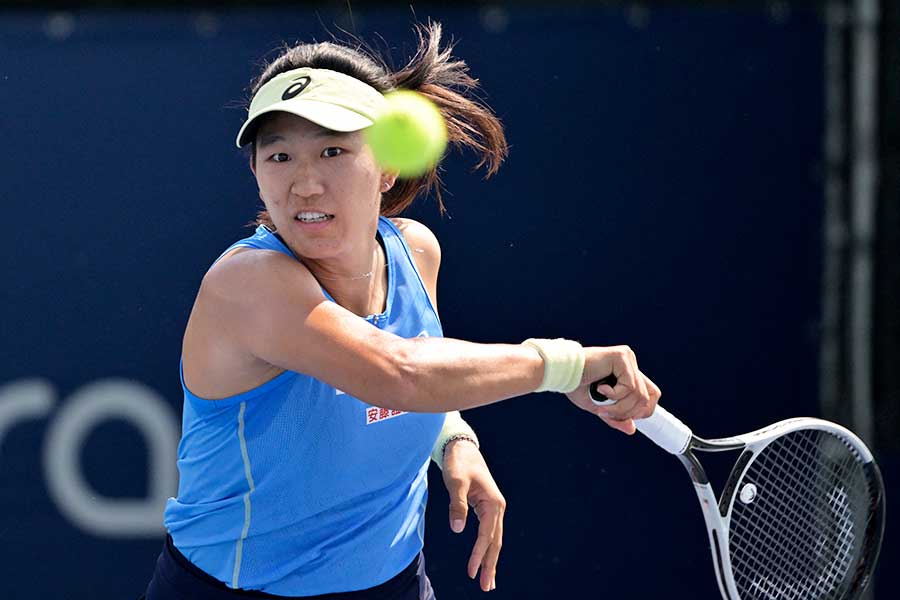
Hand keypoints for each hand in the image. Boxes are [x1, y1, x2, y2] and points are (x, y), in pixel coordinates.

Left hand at [441, 439, 504, 591]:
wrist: (461, 447)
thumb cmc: (459, 463)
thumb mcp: (455, 482)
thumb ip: (457, 506)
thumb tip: (458, 530)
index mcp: (494, 503)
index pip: (486, 535)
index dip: (478, 555)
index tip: (470, 572)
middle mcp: (497, 508)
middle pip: (495, 542)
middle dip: (490, 565)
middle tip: (486, 587)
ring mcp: (493, 508)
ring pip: (493, 539)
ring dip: (490, 560)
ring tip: (487, 581)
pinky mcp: (486, 508)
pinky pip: (488, 533)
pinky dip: (486, 548)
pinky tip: (483, 559)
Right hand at [565, 345, 660, 433]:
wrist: (560, 372)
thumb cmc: (575, 386)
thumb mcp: (599, 406)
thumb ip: (616, 416)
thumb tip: (632, 429)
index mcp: (627, 372)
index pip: (652, 394)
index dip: (641, 411)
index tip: (620, 416)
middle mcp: (630, 362)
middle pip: (649, 397)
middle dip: (629, 412)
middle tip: (606, 413)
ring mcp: (627, 358)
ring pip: (639, 395)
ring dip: (618, 407)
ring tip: (601, 405)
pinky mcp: (621, 357)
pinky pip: (629, 387)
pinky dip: (614, 396)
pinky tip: (600, 389)